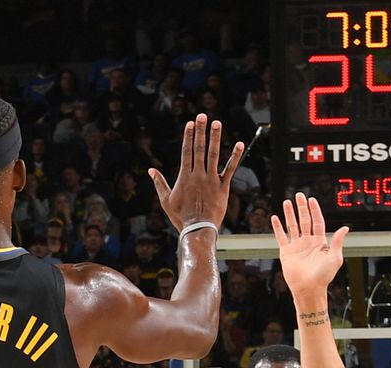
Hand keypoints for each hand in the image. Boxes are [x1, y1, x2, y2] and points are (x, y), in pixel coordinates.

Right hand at [148, 114, 243, 230]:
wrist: (198, 229)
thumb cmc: (181, 217)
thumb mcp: (166, 200)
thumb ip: (159, 183)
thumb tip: (150, 170)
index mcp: (185, 176)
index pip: (187, 151)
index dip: (188, 136)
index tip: (190, 123)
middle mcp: (198, 175)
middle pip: (199, 148)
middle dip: (200, 131)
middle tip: (202, 115)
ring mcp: (211, 180)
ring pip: (213, 155)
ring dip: (215, 138)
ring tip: (217, 123)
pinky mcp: (223, 187)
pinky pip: (230, 169)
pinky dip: (235, 157)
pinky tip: (240, 144)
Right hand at [272, 193, 349, 304]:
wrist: (309, 289)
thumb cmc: (323, 276)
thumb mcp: (335, 258)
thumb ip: (337, 241)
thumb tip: (345, 228)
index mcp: (320, 242)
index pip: (317, 222)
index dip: (314, 210)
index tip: (311, 200)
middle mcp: (308, 242)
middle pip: (304, 220)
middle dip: (302, 208)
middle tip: (299, 195)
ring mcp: (296, 246)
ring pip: (292, 226)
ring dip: (289, 214)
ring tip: (287, 202)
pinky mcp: (286, 252)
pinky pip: (281, 236)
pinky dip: (277, 227)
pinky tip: (275, 217)